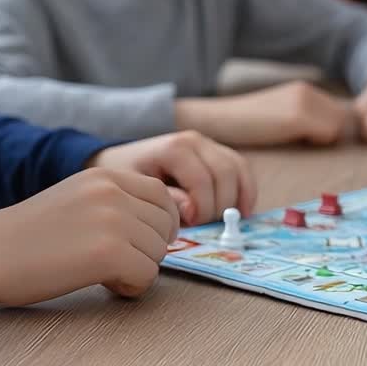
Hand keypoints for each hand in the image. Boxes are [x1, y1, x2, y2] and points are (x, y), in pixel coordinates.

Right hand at [0, 168, 177, 305]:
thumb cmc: (25, 236)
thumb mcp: (76, 199)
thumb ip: (115, 203)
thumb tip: (160, 227)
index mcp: (105, 176)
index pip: (162, 195)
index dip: (160, 223)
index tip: (144, 242)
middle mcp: (113, 192)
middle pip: (164, 225)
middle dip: (148, 249)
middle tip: (118, 264)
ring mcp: (113, 220)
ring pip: (158, 251)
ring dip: (139, 269)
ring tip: (106, 274)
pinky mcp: (109, 252)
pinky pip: (147, 274)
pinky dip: (132, 286)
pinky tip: (106, 285)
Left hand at [92, 131, 255, 225]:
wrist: (121, 158)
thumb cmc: (127, 176)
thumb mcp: (136, 190)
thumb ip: (164, 200)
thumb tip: (191, 211)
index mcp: (174, 148)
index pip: (202, 179)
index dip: (203, 207)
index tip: (191, 224)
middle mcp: (195, 140)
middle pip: (225, 174)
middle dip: (220, 205)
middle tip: (205, 225)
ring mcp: (208, 143)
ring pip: (238, 169)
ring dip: (238, 198)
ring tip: (228, 221)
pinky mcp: (217, 150)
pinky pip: (241, 167)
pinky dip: (246, 189)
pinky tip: (242, 210)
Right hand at [175, 81, 354, 147]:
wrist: (216, 119)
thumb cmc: (245, 127)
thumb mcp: (279, 116)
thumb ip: (304, 120)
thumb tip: (332, 134)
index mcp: (303, 90)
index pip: (338, 113)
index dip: (326, 129)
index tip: (306, 137)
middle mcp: (307, 90)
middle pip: (341, 120)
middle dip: (327, 134)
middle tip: (297, 139)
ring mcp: (303, 100)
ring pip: (336, 128)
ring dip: (320, 138)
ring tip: (290, 138)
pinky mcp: (297, 115)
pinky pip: (327, 133)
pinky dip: (314, 141)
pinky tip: (287, 138)